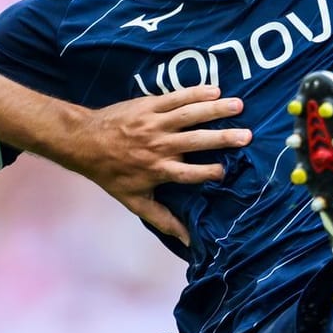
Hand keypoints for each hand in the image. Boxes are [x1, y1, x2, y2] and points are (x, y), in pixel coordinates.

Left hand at [62, 86, 249, 244]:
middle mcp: (159, 146)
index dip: (209, 173)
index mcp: (158, 170)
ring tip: (239, 105)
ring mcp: (154, 123)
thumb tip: (188, 241)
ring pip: (189, 115)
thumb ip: (163, 220)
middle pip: (196, 141)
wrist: (85, 142)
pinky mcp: (148, 105)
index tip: (226, 171)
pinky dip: (195, 92)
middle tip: (247, 136)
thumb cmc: (112, 174)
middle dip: (222, 138)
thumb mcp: (135, 201)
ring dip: (215, 110)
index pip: (190, 173)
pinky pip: (175, 97)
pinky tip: (214, 90)